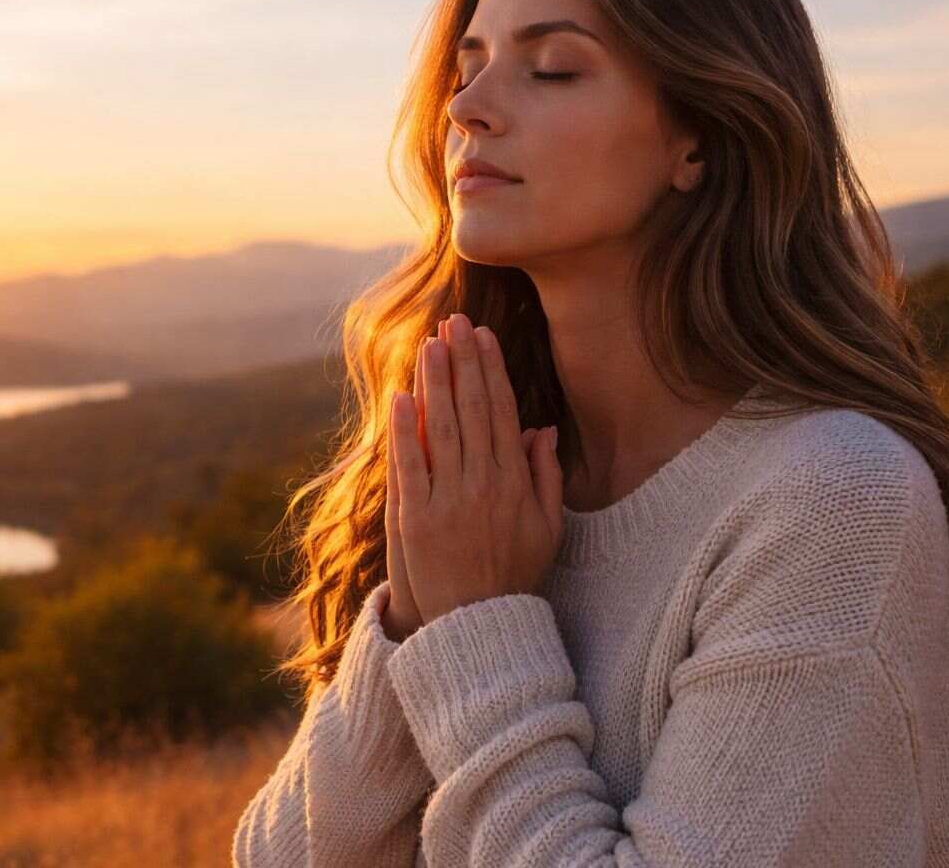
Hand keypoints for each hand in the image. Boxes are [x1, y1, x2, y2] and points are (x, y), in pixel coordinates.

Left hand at [387, 312, 563, 627]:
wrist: (478, 626)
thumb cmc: (513, 576)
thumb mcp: (546, 527)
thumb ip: (545, 476)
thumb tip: (541, 429)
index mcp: (516, 483)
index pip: (502, 413)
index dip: (492, 371)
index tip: (483, 337)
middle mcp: (484, 486)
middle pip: (473, 410)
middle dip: (464, 362)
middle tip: (455, 322)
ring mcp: (449, 501)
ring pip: (442, 428)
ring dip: (436, 382)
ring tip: (430, 344)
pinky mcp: (416, 519)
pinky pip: (410, 464)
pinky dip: (405, 429)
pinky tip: (402, 395)